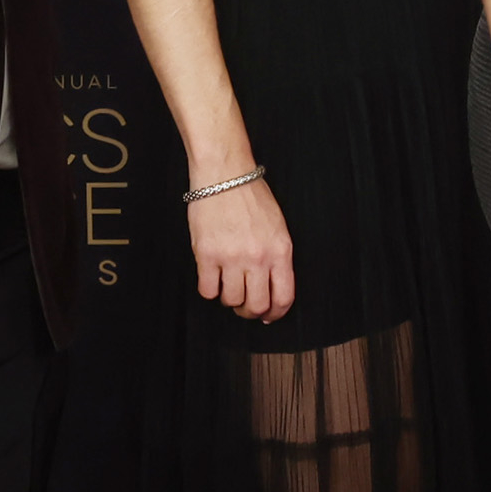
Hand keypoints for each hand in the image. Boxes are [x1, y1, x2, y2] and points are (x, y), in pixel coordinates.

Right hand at [188, 175, 295, 322]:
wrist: (224, 175)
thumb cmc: (251, 197)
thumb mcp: (278, 227)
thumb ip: (277, 258)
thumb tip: (273, 288)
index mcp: (280, 251)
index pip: (283, 297)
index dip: (276, 314)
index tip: (268, 316)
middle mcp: (258, 258)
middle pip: (256, 305)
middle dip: (250, 311)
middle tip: (244, 306)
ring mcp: (232, 257)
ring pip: (231, 300)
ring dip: (228, 299)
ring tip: (227, 285)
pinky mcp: (207, 255)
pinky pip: (207, 290)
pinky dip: (209, 289)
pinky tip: (212, 278)